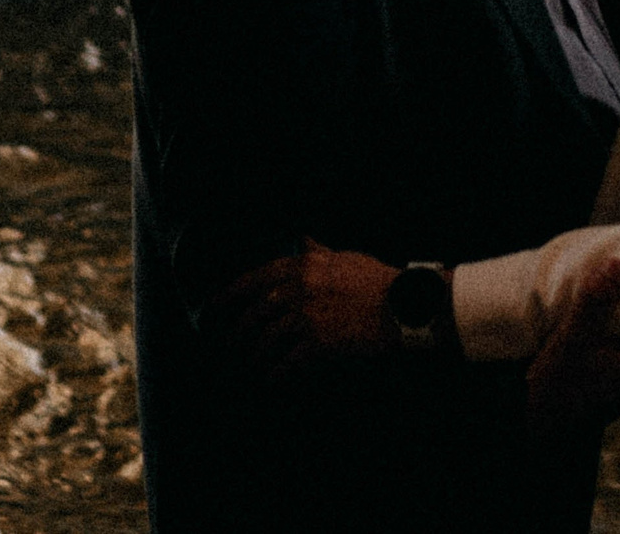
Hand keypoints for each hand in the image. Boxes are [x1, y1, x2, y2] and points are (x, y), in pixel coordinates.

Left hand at [211, 240, 398, 382]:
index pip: (255, 278)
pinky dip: (277, 373)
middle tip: (231, 341)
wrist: (403, 305)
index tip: (216, 305)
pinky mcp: (319, 343)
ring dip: (257, 353)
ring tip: (254, 362)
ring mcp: (308, 317)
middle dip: (239, 330)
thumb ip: (319, 252)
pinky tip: (273, 379)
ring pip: (267, 338)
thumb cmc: (378, 280)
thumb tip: (302, 241)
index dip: (229, 294)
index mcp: (305, 265)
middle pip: (256, 312)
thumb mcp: (346, 257)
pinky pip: (288, 361)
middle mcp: (301, 289)